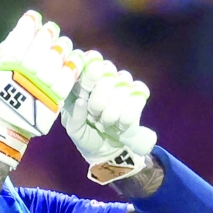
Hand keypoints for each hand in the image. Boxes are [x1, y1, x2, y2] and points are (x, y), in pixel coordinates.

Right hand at [0, 11, 84, 167]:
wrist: (10, 125)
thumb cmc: (2, 93)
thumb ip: (9, 50)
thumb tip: (27, 24)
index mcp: (4, 70)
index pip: (17, 42)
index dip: (27, 27)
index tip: (33, 17)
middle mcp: (21, 78)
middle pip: (39, 49)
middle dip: (46, 36)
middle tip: (50, 30)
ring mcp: (39, 89)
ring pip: (55, 61)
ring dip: (61, 48)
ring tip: (62, 44)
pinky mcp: (54, 100)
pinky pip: (66, 78)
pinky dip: (72, 66)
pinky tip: (75, 58)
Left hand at [60, 52, 157, 183]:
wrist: (107, 150)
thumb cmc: (85, 134)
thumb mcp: (74, 129)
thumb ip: (73, 116)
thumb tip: (81, 101)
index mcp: (83, 79)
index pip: (88, 61)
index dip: (89, 72)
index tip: (86, 90)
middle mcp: (104, 75)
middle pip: (107, 71)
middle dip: (99, 98)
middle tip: (95, 114)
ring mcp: (122, 83)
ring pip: (122, 85)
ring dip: (112, 110)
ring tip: (105, 122)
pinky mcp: (138, 94)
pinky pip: (137, 97)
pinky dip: (127, 115)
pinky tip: (120, 125)